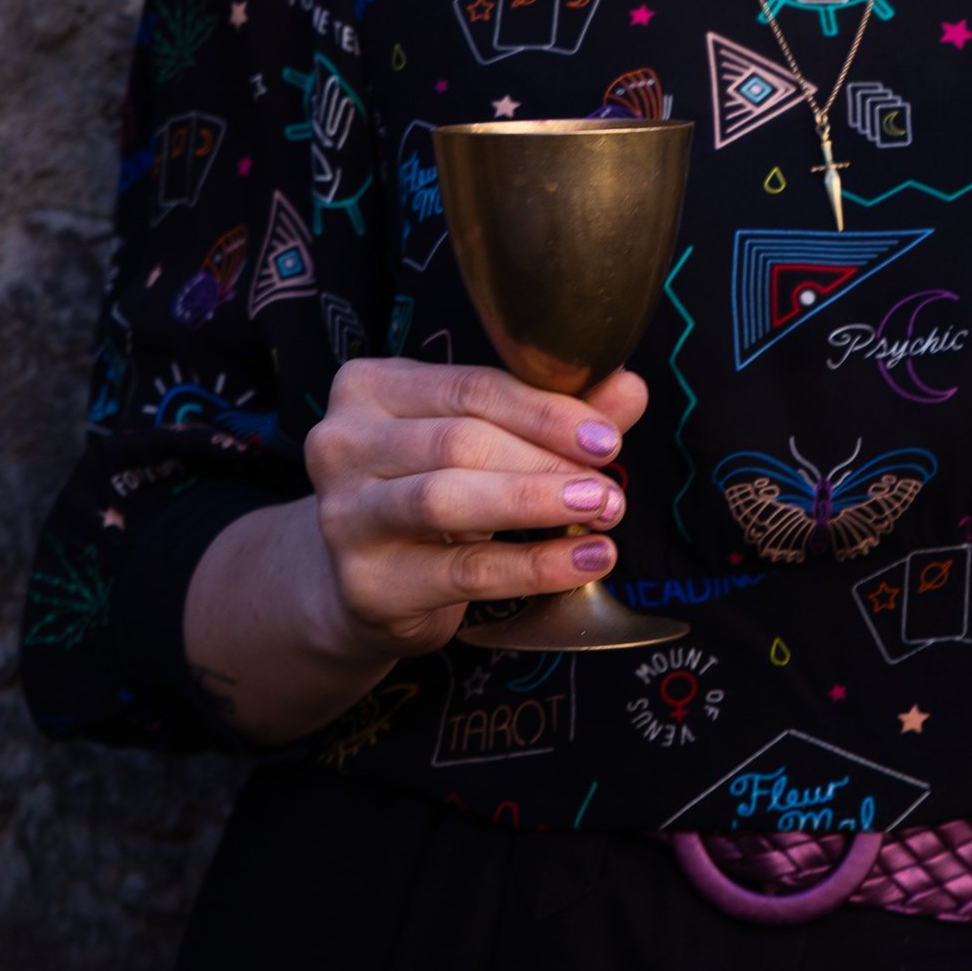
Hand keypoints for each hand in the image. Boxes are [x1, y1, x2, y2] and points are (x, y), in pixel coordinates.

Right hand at [302, 357, 649, 658]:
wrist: (364, 583)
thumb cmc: (429, 491)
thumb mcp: (483, 442)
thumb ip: (550, 415)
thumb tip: (629, 388)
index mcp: (369, 387)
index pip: (472, 387)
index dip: (547, 412)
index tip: (607, 438)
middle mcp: (341, 444)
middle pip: (460, 442)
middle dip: (546, 462)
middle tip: (608, 485)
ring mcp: (344, 516)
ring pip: (449, 500)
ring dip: (537, 504)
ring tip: (603, 512)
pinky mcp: (366, 583)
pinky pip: (462, 571)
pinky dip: (533, 566)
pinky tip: (582, 561)